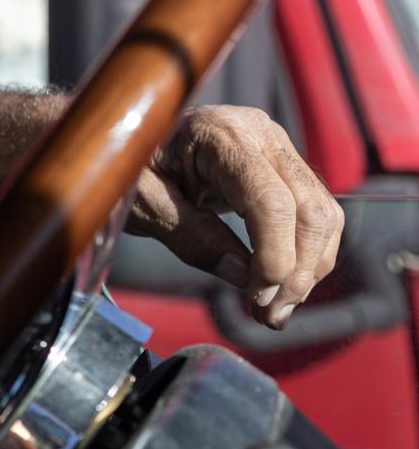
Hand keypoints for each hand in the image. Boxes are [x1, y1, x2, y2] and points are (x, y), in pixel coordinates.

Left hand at [128, 105, 342, 329]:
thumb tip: (242, 275)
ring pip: (322, 214)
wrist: (126, 137)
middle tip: (270, 316)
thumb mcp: (143, 203)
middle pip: (309, 209)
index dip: (274, 256)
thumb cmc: (126, 166)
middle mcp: (259, 132)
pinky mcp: (282, 165)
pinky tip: (282, 286)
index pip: (271, 201)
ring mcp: (276, 146)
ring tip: (275, 310)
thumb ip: (190, 235)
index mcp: (219, 132)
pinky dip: (306, 253)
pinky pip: (314, 212)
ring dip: (308, 268)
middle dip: (297, 270)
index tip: (258, 297)